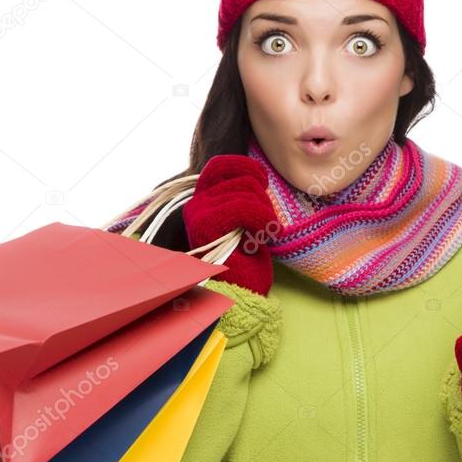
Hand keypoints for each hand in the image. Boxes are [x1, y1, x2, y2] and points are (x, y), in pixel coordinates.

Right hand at [182, 154, 275, 295]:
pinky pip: (244, 205)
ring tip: (264, 233)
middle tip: (265, 221)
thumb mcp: (247, 223)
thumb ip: (244, 198)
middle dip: (261, 195)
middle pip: (239, 176)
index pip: (221, 166)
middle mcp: (196, 205)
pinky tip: (265, 236)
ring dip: (265, 211)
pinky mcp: (206, 226)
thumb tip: (255, 175)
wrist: (241, 295)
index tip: (263, 182)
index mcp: (204, 201)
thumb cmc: (247, 263)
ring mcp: (199, 214)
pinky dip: (263, 218)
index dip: (246, 166)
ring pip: (245, 190)